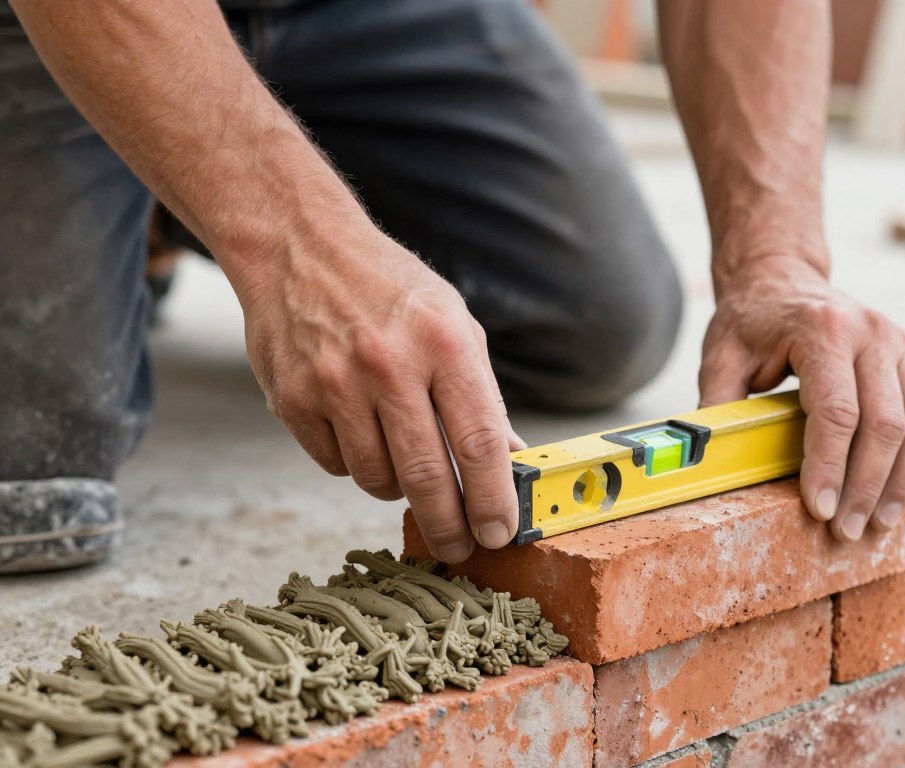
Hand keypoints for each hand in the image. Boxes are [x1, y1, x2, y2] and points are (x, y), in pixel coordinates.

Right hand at [237, 227, 524, 562]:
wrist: (300, 249)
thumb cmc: (390, 290)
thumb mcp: (454, 323)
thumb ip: (483, 394)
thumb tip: (511, 460)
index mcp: (442, 342)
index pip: (479, 442)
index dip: (493, 499)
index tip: (500, 533)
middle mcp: (388, 364)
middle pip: (427, 475)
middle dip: (449, 526)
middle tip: (459, 548)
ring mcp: (334, 383)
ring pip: (377, 479)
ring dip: (399, 489)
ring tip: (405, 462)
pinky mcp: (292, 399)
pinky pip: (335, 465)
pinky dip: (356, 463)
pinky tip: (361, 432)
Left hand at [698, 256, 904, 540]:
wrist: (781, 280)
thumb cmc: (750, 322)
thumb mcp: (721, 357)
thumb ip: (716, 405)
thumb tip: (705, 457)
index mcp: (823, 329)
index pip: (837, 412)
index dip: (830, 467)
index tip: (820, 509)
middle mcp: (872, 332)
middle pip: (886, 423)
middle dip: (866, 485)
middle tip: (846, 529)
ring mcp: (902, 341)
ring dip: (903, 479)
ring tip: (877, 520)